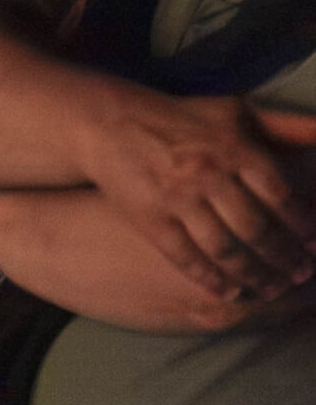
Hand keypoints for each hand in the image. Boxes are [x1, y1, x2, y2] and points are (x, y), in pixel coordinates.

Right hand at [76, 88, 315, 301]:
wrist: (109, 123)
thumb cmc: (181, 119)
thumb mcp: (234, 112)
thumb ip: (284, 125)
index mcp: (234, 149)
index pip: (281, 198)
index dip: (303, 227)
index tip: (315, 245)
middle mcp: (208, 175)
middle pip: (258, 230)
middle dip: (285, 259)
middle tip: (303, 275)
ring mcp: (177, 199)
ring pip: (226, 250)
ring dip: (255, 276)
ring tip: (272, 289)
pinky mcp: (150, 218)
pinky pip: (186, 256)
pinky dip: (210, 279)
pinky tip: (229, 292)